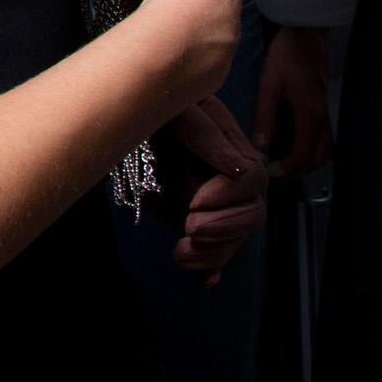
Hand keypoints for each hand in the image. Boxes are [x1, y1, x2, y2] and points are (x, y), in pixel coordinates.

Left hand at [162, 94, 267, 282]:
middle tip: (189, 230)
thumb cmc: (155, 103)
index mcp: (231, 148)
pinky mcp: (192, 215)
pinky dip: (211, 265)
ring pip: (232, 236)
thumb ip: (205, 134)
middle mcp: (227, 178)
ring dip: (213, 252)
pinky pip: (213, 246)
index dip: (229, 196)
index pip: (253, 180)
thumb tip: (239, 168)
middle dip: (224, 230)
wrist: (128, 111)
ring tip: (180, 254)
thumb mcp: (179, 108)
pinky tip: (205, 279)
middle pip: (250, 214)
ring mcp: (212, 199)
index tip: (194, 201)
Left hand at [251, 24, 333, 175]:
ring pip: (327, 149)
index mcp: (310, 113)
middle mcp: (323, 116)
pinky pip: (326, 136)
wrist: (307, 34)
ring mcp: (328, 111)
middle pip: (320, 157)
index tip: (271, 172)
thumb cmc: (287, 54)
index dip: (288, 169)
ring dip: (309, 160)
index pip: (304, 155)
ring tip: (285, 161)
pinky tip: (295, 143)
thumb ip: (266, 116)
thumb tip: (261, 144)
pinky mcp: (326, 105)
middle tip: (278, 171)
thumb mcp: (269, 83)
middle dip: (301, 170)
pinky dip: (314, 147)